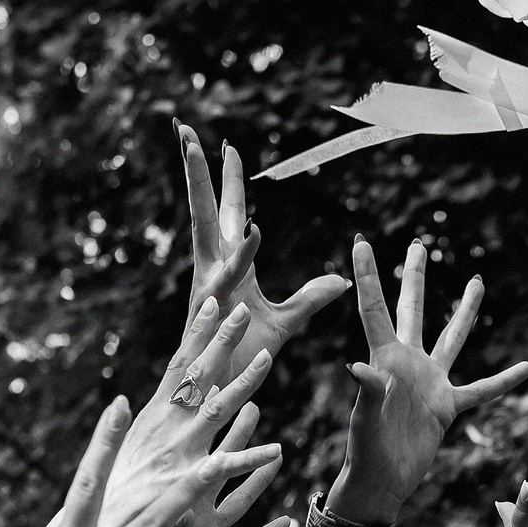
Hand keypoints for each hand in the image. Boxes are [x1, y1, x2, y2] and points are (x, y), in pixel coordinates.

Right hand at [106, 298, 285, 526]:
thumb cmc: (116, 497)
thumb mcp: (138, 452)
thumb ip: (159, 428)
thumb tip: (169, 400)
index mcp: (155, 420)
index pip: (180, 369)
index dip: (198, 335)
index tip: (213, 302)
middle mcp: (167, 432)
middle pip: (200, 379)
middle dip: (221, 341)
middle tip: (243, 308)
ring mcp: (178, 458)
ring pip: (216, 413)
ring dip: (242, 383)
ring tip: (266, 357)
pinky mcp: (188, 492)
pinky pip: (225, 471)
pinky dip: (250, 460)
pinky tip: (276, 450)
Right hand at [180, 122, 346, 368]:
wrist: (220, 397)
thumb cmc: (242, 360)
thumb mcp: (286, 323)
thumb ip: (310, 299)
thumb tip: (341, 281)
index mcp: (229, 268)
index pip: (229, 215)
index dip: (226, 181)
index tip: (226, 145)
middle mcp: (213, 270)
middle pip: (205, 210)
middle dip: (196, 171)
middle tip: (186, 130)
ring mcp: (211, 286)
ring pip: (207, 229)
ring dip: (202, 188)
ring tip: (202, 150)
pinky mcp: (216, 310)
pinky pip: (231, 277)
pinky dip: (242, 255)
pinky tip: (253, 228)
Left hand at [327, 237, 527, 523]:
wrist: (382, 482)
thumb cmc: (364, 451)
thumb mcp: (364, 419)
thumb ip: (367, 391)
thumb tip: (357, 367)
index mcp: (384, 358)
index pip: (375, 308)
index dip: (367, 275)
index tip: (361, 242)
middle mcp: (408, 362)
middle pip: (413, 309)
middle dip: (415, 277)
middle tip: (418, 244)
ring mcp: (430, 382)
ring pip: (452, 337)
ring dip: (465, 311)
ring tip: (477, 281)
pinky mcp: (447, 406)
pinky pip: (482, 389)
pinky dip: (504, 381)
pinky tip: (527, 368)